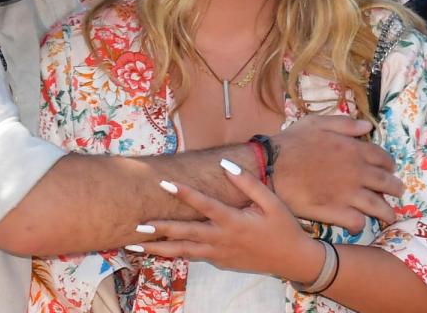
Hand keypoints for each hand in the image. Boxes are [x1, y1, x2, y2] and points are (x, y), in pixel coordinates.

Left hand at [133, 159, 323, 282]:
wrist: (292, 260)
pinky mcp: (219, 262)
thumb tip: (226, 164)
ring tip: (134, 245)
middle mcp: (222, 240)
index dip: (184, 193)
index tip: (164, 183)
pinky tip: (156, 249)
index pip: (204, 205)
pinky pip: (192, 256)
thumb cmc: (283, 227)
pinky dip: (173, 253)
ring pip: (183, 252)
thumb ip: (248, 183)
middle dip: (160, 229)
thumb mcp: (271, 202)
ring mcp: (218, 254)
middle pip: (185, 234)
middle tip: (137, 225)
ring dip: (158, 248)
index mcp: (234, 222)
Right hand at [272, 115, 401, 230]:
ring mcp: (348, 194)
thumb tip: (367, 126)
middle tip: (397, 193)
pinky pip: (357, 222)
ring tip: (389, 217)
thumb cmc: (290, 143)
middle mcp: (356, 172)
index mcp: (353, 149)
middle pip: (387, 183)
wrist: (270, 167)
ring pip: (379, 207)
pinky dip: (360, 224)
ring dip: (387, 213)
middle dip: (395, 189)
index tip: (389, 169)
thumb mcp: (316, 123)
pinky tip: (358, 224)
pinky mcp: (335, 212)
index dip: (389, 165)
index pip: (383, 158)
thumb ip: (344, 124)